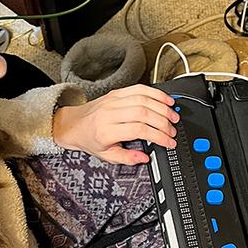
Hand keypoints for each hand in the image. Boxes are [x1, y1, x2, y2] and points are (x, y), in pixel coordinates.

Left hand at [52, 84, 178, 164]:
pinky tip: (166, 100)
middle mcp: (110, 113)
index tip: (169, 142)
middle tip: (173, 131)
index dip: (158, 136)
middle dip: (163, 122)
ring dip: (162, 107)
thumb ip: (126, 159)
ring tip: (173, 117)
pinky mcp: (117, 92)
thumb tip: (145, 158)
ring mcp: (113, 100)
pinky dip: (155, 93)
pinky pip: (139, 88)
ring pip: (143, 99)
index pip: (138, 130)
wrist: (74, 124)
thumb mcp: (106, 156)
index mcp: (106, 131)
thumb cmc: (90, 139)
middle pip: (143, 113)